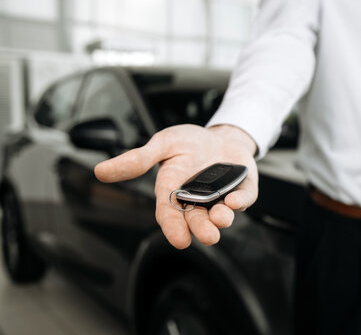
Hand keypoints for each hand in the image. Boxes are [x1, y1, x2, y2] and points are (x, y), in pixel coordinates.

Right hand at [94, 124, 257, 248]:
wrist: (220, 135)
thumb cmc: (189, 143)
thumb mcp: (163, 144)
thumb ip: (139, 159)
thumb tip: (100, 172)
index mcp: (175, 192)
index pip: (170, 215)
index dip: (173, 228)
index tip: (179, 241)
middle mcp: (198, 200)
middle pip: (198, 220)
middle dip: (202, 229)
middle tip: (208, 236)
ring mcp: (222, 197)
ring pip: (222, 214)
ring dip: (222, 219)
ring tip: (220, 218)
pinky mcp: (242, 190)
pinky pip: (244, 198)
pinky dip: (241, 201)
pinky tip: (235, 200)